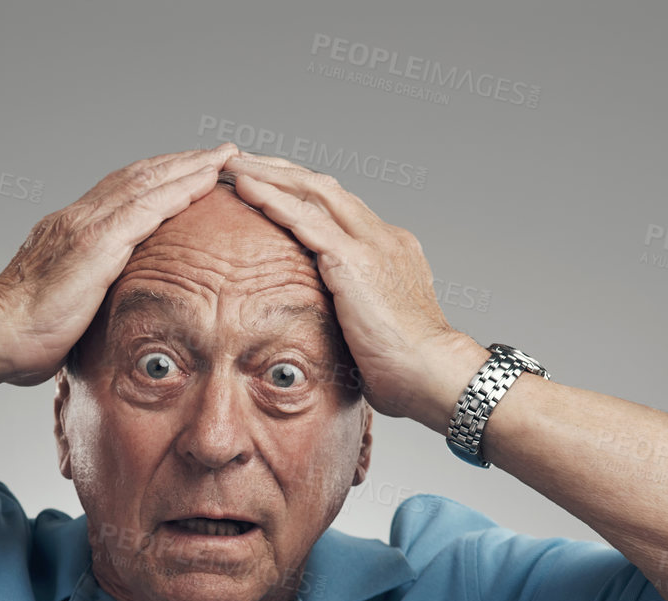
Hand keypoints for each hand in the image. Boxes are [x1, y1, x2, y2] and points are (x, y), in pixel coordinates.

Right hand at [0, 142, 239, 385]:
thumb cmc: (23, 334)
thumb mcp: (63, 305)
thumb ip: (86, 297)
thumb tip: (103, 315)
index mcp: (72, 231)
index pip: (123, 193)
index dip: (158, 178)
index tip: (188, 170)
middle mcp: (80, 218)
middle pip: (140, 177)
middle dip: (181, 162)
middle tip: (218, 152)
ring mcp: (87, 227)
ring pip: (148, 183)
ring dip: (188, 167)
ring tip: (223, 156)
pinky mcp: (96, 244)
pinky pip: (147, 207)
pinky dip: (178, 189)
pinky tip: (204, 181)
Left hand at [220, 151, 488, 423]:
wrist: (432, 372)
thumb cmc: (407, 366)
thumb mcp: (376, 325)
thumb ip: (353, 310)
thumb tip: (331, 325)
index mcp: (388, 248)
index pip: (339, 206)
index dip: (302, 191)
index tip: (271, 185)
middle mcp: (380, 235)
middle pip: (324, 186)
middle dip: (281, 170)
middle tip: (243, 161)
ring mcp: (370, 243)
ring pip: (313, 191)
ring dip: (271, 175)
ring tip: (235, 165)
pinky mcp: (354, 260)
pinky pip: (306, 219)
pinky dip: (274, 200)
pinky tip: (247, 189)